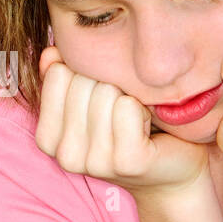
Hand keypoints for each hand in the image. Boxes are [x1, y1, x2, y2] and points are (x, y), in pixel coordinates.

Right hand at [35, 45, 209, 196]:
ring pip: (106, 92)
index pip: (58, 73)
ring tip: (135, 122)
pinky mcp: (127, 162)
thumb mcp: (90, 100)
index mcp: (47, 139)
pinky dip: (143, 109)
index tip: (102, 100)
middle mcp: (65, 155)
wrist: (174, 168)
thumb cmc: (129, 126)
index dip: (87, 75)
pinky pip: (127, 106)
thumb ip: (64, 76)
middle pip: (83, 81)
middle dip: (109, 85)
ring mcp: (95, 163)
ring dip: (129, 97)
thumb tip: (50, 53)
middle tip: (123, 114)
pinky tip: (148, 130)